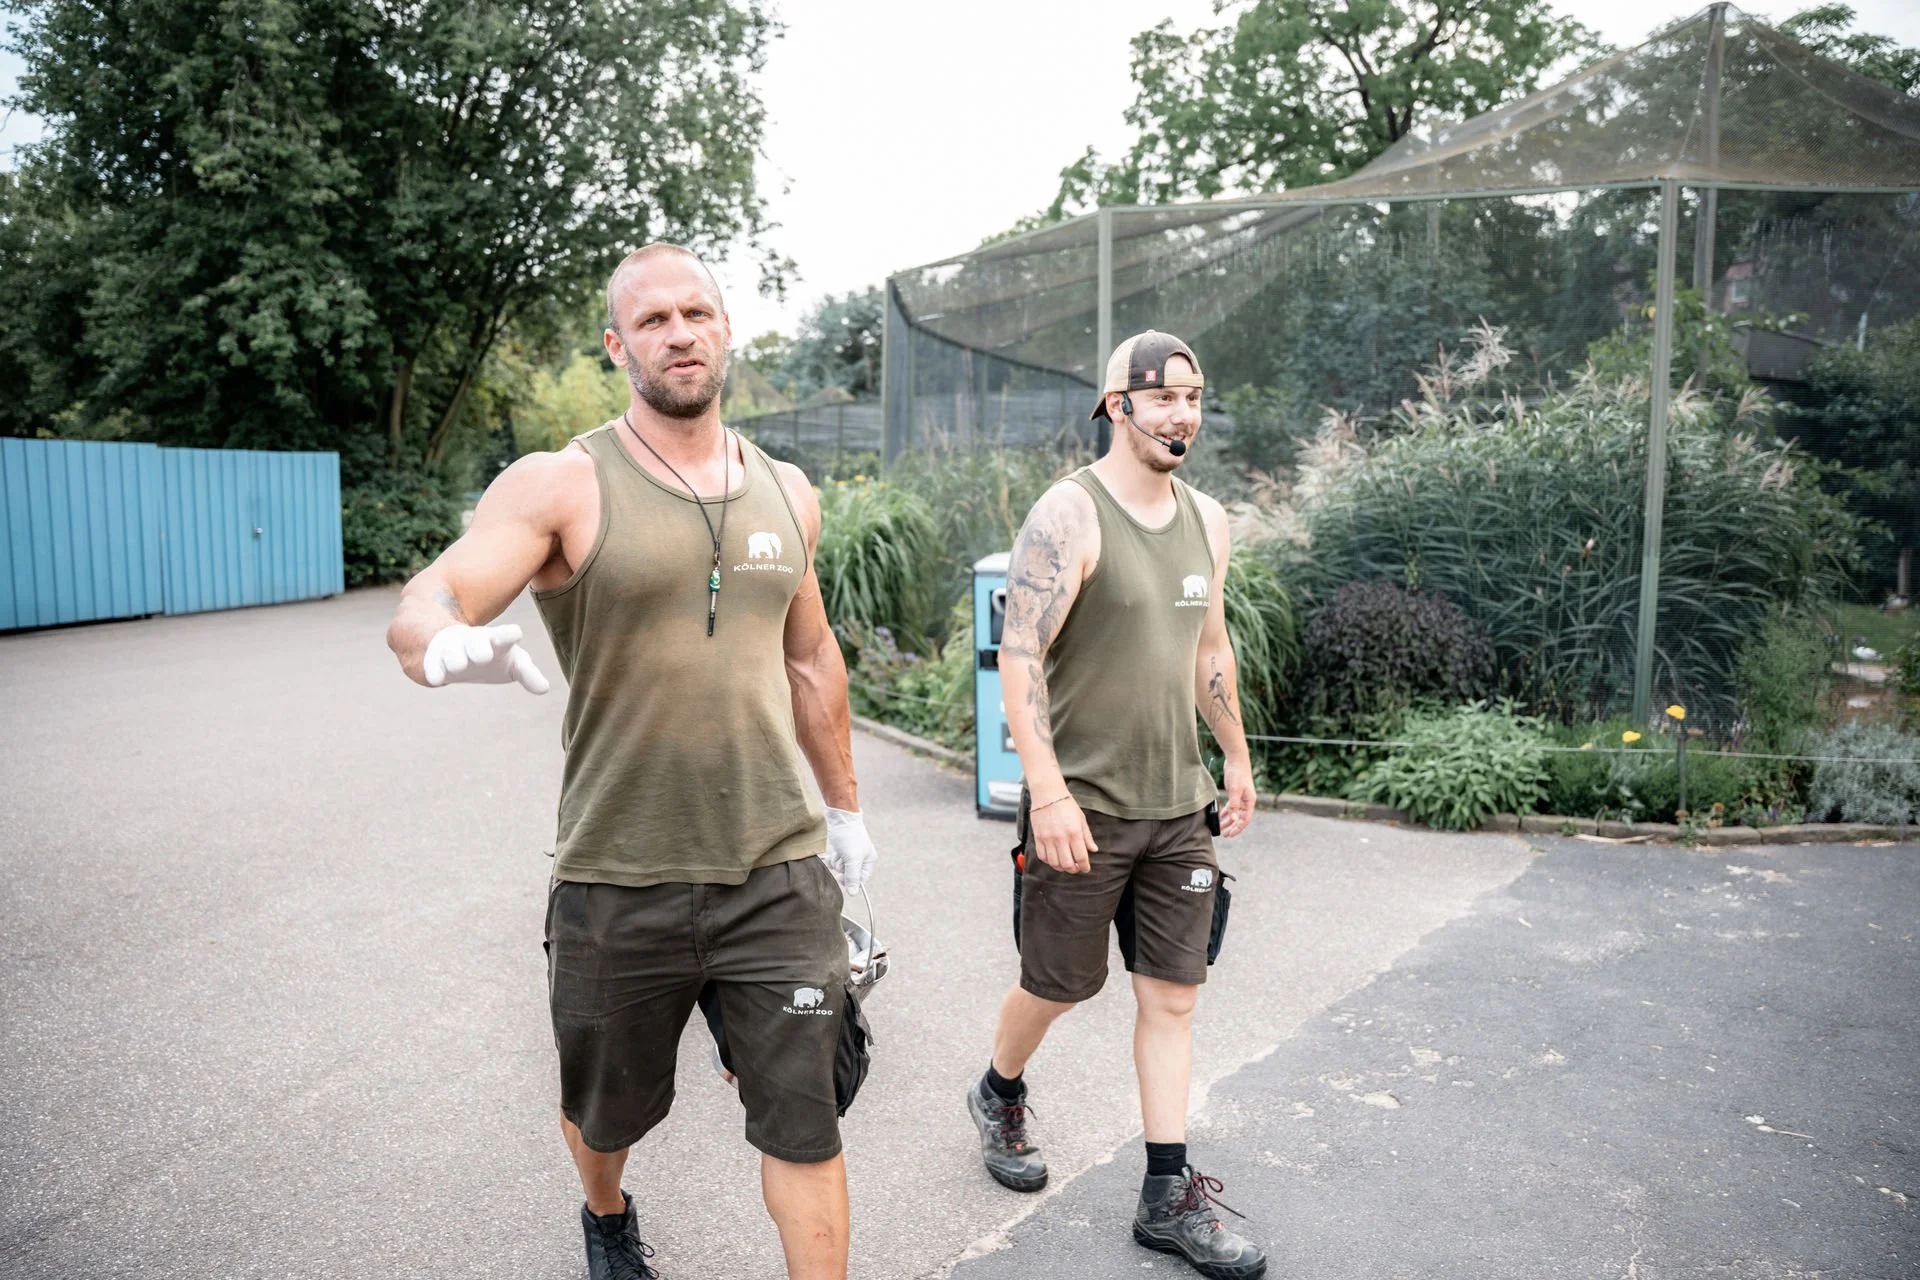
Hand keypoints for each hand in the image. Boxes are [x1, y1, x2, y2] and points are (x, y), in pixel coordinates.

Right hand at [422, 623, 550, 693]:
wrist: (453, 648)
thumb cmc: (491, 655)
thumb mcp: (513, 662)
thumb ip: (528, 674)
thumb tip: (545, 689)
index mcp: (496, 640)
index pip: (504, 635)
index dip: (508, 635)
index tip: (514, 634)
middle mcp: (473, 642)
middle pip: (475, 642)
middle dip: (478, 646)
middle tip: (483, 655)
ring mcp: (452, 649)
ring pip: (453, 654)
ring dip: (456, 659)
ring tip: (459, 665)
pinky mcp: (434, 660)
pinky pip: (433, 666)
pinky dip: (435, 672)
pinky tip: (437, 679)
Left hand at [822, 807, 877, 894]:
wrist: (840, 817)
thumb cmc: (849, 836)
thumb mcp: (852, 859)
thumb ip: (853, 877)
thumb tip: (853, 894)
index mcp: (869, 860)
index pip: (860, 880)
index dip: (850, 880)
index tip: (841, 877)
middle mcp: (861, 858)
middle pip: (849, 874)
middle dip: (842, 868)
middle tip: (842, 858)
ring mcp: (851, 853)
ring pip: (841, 867)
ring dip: (837, 861)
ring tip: (839, 851)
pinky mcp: (842, 849)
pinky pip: (836, 860)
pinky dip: (833, 856)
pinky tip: (835, 849)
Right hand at [1030, 794, 1096, 873]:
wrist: (1048, 794)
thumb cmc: (1066, 805)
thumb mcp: (1081, 819)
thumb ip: (1087, 836)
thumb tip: (1094, 850)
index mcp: (1074, 833)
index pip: (1081, 857)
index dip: (1085, 867)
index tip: (1086, 869)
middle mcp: (1061, 838)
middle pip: (1067, 864)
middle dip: (1074, 869)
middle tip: (1076, 868)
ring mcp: (1048, 839)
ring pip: (1054, 863)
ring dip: (1061, 867)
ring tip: (1066, 865)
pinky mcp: (1038, 838)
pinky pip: (1043, 856)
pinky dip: (1049, 861)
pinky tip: (1054, 858)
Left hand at [1220, 759, 1255, 837]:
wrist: (1236, 760)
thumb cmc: (1238, 774)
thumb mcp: (1235, 790)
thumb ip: (1234, 805)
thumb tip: (1233, 818)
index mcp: (1249, 802)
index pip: (1245, 819)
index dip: (1238, 828)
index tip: (1230, 834)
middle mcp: (1246, 801)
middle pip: (1239, 818)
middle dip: (1232, 826)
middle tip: (1224, 834)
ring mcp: (1241, 798)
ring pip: (1235, 813)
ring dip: (1228, 821)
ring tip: (1220, 828)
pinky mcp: (1235, 794)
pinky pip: (1231, 807)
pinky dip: (1226, 812)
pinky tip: (1220, 817)